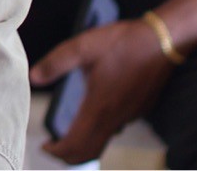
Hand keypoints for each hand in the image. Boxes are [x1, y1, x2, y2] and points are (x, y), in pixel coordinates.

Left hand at [30, 18, 175, 164]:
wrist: (162, 41)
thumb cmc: (121, 42)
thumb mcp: (82, 47)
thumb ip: (55, 63)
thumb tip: (34, 77)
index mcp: (99, 106)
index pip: (77, 144)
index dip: (58, 151)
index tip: (44, 146)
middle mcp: (116, 117)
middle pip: (91, 150)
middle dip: (69, 155)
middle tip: (53, 147)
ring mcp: (131, 115)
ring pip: (104, 140)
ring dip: (84, 143)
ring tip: (67, 132)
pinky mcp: (139, 109)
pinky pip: (116, 127)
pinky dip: (99, 131)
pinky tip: (91, 114)